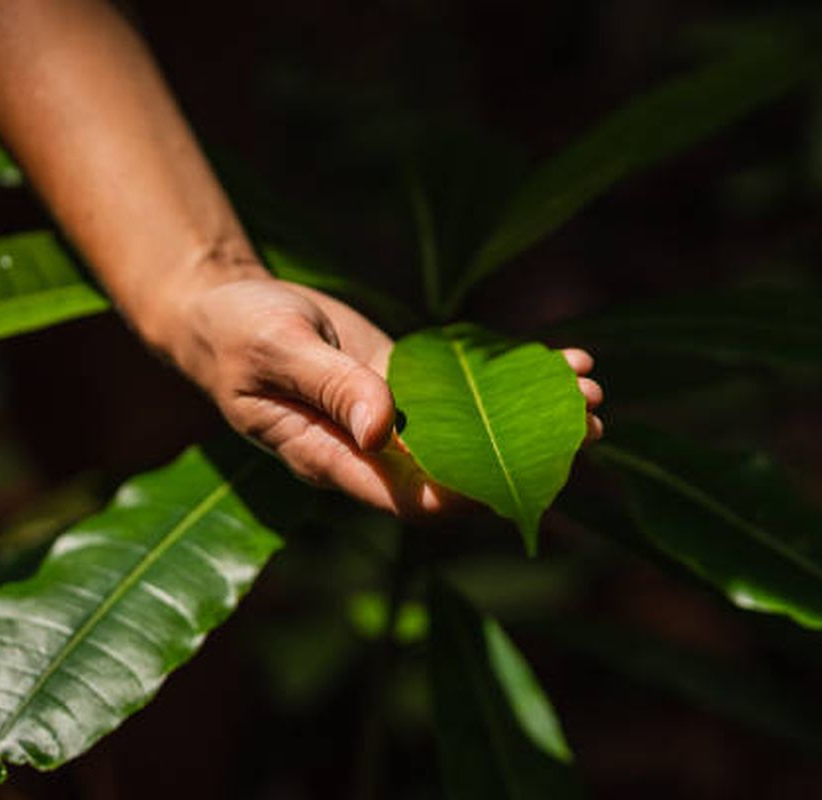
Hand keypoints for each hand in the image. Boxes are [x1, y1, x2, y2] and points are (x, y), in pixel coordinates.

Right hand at [159, 271, 603, 516]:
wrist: (227, 309)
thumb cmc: (236, 334)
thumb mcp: (276, 351)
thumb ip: (330, 388)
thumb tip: (384, 429)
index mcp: (333, 460)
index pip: (409, 498)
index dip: (468, 494)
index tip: (526, 475)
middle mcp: (373, 452)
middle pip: (460, 472)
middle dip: (526, 453)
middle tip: (589, 425)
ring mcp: (396, 420)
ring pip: (475, 432)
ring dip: (535, 416)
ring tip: (594, 392)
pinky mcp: (409, 384)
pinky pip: (467, 391)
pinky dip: (515, 379)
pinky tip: (566, 360)